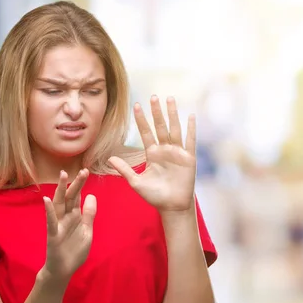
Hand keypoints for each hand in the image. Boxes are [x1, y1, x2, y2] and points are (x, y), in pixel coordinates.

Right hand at [42, 169, 96, 281]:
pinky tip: (47, 200)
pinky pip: (50, 221)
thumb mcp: (87, 231)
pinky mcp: (53, 235)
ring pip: (59, 205)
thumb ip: (89, 214)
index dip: (81, 184)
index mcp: (74, 216)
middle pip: (70, 197)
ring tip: (62, 176)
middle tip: (82, 171)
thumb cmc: (74, 250)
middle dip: (75, 184)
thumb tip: (92, 195)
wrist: (64, 270)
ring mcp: (58, 225)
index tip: (86, 171)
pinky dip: (49, 211)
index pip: (78, 197)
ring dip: (60, 190)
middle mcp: (65, 217)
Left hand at [108, 96, 195, 212]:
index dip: (141, 120)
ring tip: (170, 99)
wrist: (172, 206)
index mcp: (152, 154)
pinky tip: (191, 115)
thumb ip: (125, 169)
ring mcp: (177, 153)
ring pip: (174, 129)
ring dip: (172, 114)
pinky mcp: (189, 158)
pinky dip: (191, 128)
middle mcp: (164, 150)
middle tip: (153, 96)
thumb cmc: (154, 196)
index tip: (136, 105)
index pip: (146, 132)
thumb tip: (110, 158)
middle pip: (160, 126)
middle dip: (156, 112)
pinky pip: (190, 140)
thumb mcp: (136, 182)